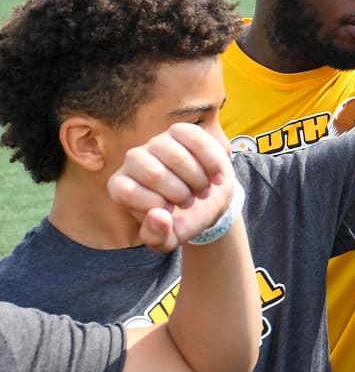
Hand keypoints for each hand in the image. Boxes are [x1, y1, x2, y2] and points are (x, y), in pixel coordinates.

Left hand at [106, 123, 235, 252]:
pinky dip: (211, 162)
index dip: (157, 206)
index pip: (127, 192)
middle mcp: (133, 160)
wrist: (209, 201)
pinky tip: (216, 176)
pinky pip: (196, 140)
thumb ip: (157, 237)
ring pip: (176, 156)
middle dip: (181, 193)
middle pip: (153, 173)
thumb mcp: (169, 239)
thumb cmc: (182, 219)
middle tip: (190, 201)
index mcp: (121, 187)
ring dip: (197, 180)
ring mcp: (156, 143)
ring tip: (202, 190)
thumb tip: (158, 215)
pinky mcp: (180, 132)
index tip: (172, 212)